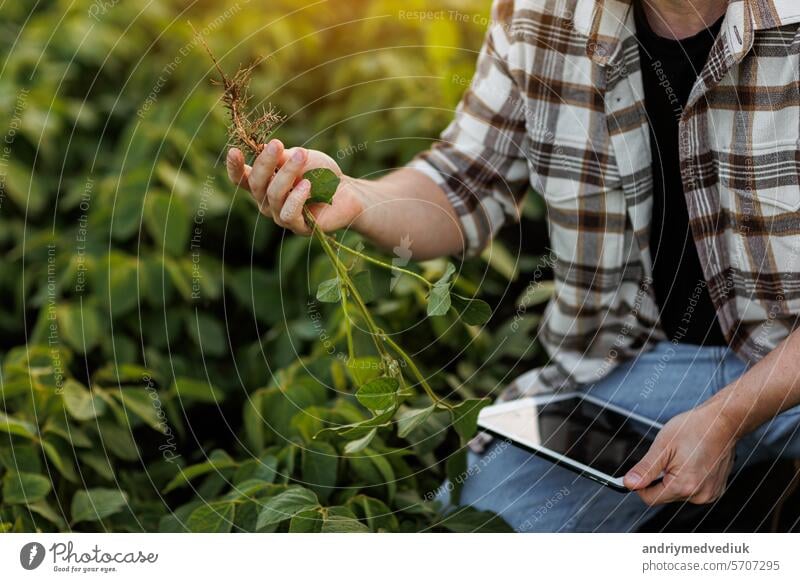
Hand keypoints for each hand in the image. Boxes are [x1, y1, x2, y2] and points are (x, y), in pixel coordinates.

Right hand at [226, 139, 364, 234]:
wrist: (348, 191)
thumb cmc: (321, 172)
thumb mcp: (301, 157)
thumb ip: (283, 157)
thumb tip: (264, 151)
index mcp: (263, 184)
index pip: (241, 179)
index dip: (234, 168)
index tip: (234, 151)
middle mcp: (267, 202)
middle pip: (256, 184)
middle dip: (265, 163)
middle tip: (277, 144)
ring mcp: (280, 216)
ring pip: (273, 195)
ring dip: (287, 174)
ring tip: (302, 156)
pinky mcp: (298, 227)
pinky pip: (289, 213)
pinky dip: (297, 197)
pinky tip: (307, 184)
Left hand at [623, 405, 738, 505]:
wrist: (722, 421)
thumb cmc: (694, 429)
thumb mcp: (663, 446)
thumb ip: (645, 469)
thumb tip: (629, 483)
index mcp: (684, 486)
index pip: (650, 498)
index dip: (641, 484)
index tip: (641, 471)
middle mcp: (699, 495)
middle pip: (664, 495)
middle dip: (660, 478)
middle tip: (668, 457)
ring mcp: (710, 494)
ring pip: (678, 492)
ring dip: (674, 478)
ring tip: (683, 457)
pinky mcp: (716, 490)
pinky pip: (692, 489)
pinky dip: (687, 478)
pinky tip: (692, 462)